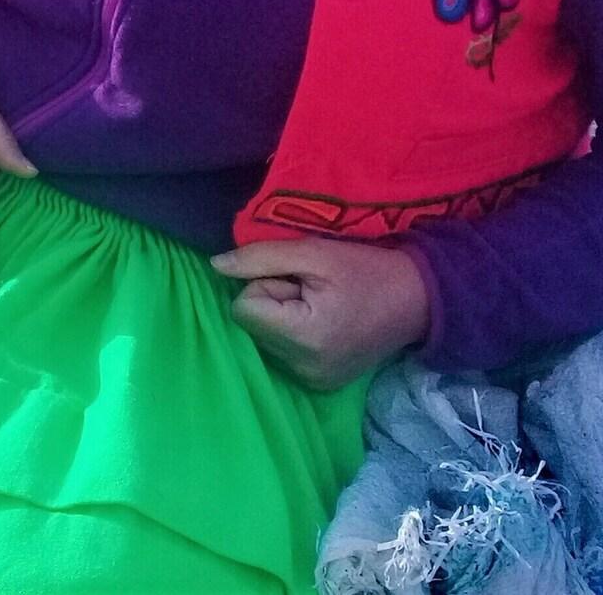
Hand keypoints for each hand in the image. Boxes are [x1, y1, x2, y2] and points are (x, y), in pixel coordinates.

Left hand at [211, 237, 430, 389]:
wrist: (419, 300)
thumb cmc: (366, 270)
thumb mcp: (312, 252)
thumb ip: (259, 258)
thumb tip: (215, 265)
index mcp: (303, 337)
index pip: (243, 309)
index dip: (264, 286)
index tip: (299, 280)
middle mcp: (304, 368)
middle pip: (252, 325)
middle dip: (274, 302)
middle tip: (313, 292)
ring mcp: (313, 381)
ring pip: (263, 339)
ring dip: (283, 318)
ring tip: (322, 306)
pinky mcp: (320, 384)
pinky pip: (281, 353)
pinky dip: (294, 335)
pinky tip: (325, 324)